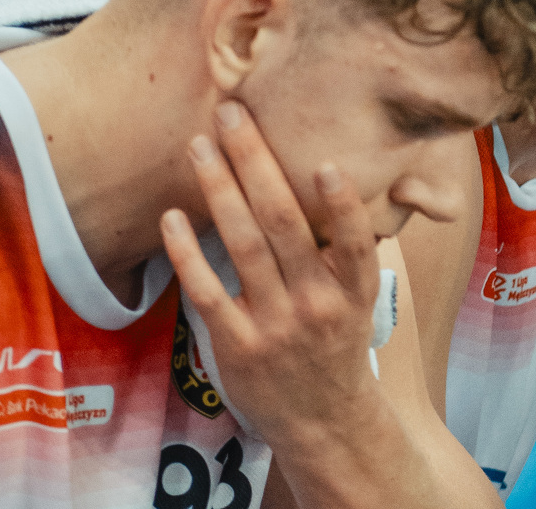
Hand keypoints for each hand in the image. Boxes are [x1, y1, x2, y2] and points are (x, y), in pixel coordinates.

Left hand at [160, 100, 384, 454]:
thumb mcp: (362, 300)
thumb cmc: (338, 344)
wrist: (322, 420)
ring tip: (201, 147)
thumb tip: (341, 182)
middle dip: (257, 163)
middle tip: (235, 115)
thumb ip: (351, 250)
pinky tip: (173, 217)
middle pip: (285, 224)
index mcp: (356, 290)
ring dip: (220, 190)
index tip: (326, 164)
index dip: (342, 205)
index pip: (355, 242)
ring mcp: (277, 326)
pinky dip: (188, 253)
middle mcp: (319, 304)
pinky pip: (207, 291)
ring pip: (244, 245)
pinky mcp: (237, 345)